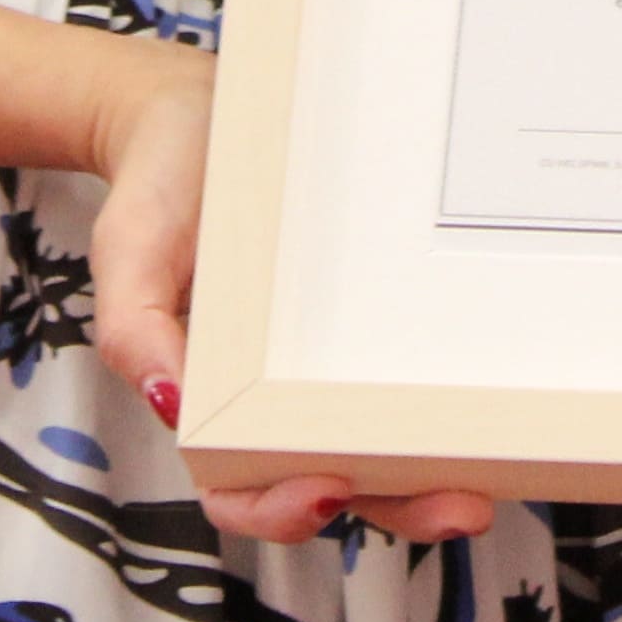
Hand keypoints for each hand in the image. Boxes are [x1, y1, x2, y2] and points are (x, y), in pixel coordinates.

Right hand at [76, 49, 500, 547]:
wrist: (198, 112)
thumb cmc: (159, 188)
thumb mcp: (128, 248)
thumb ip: (133, 326)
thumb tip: (171, 403)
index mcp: (211, 403)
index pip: (242, 491)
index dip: (282, 510)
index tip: (326, 488)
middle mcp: (280, 398)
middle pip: (344, 487)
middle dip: (403, 508)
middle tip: (460, 505)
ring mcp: (333, 365)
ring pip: (390, 449)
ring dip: (440, 475)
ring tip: (493, 481)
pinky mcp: (374, 320)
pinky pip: (411, 376)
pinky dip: (450, 404)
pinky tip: (493, 400)